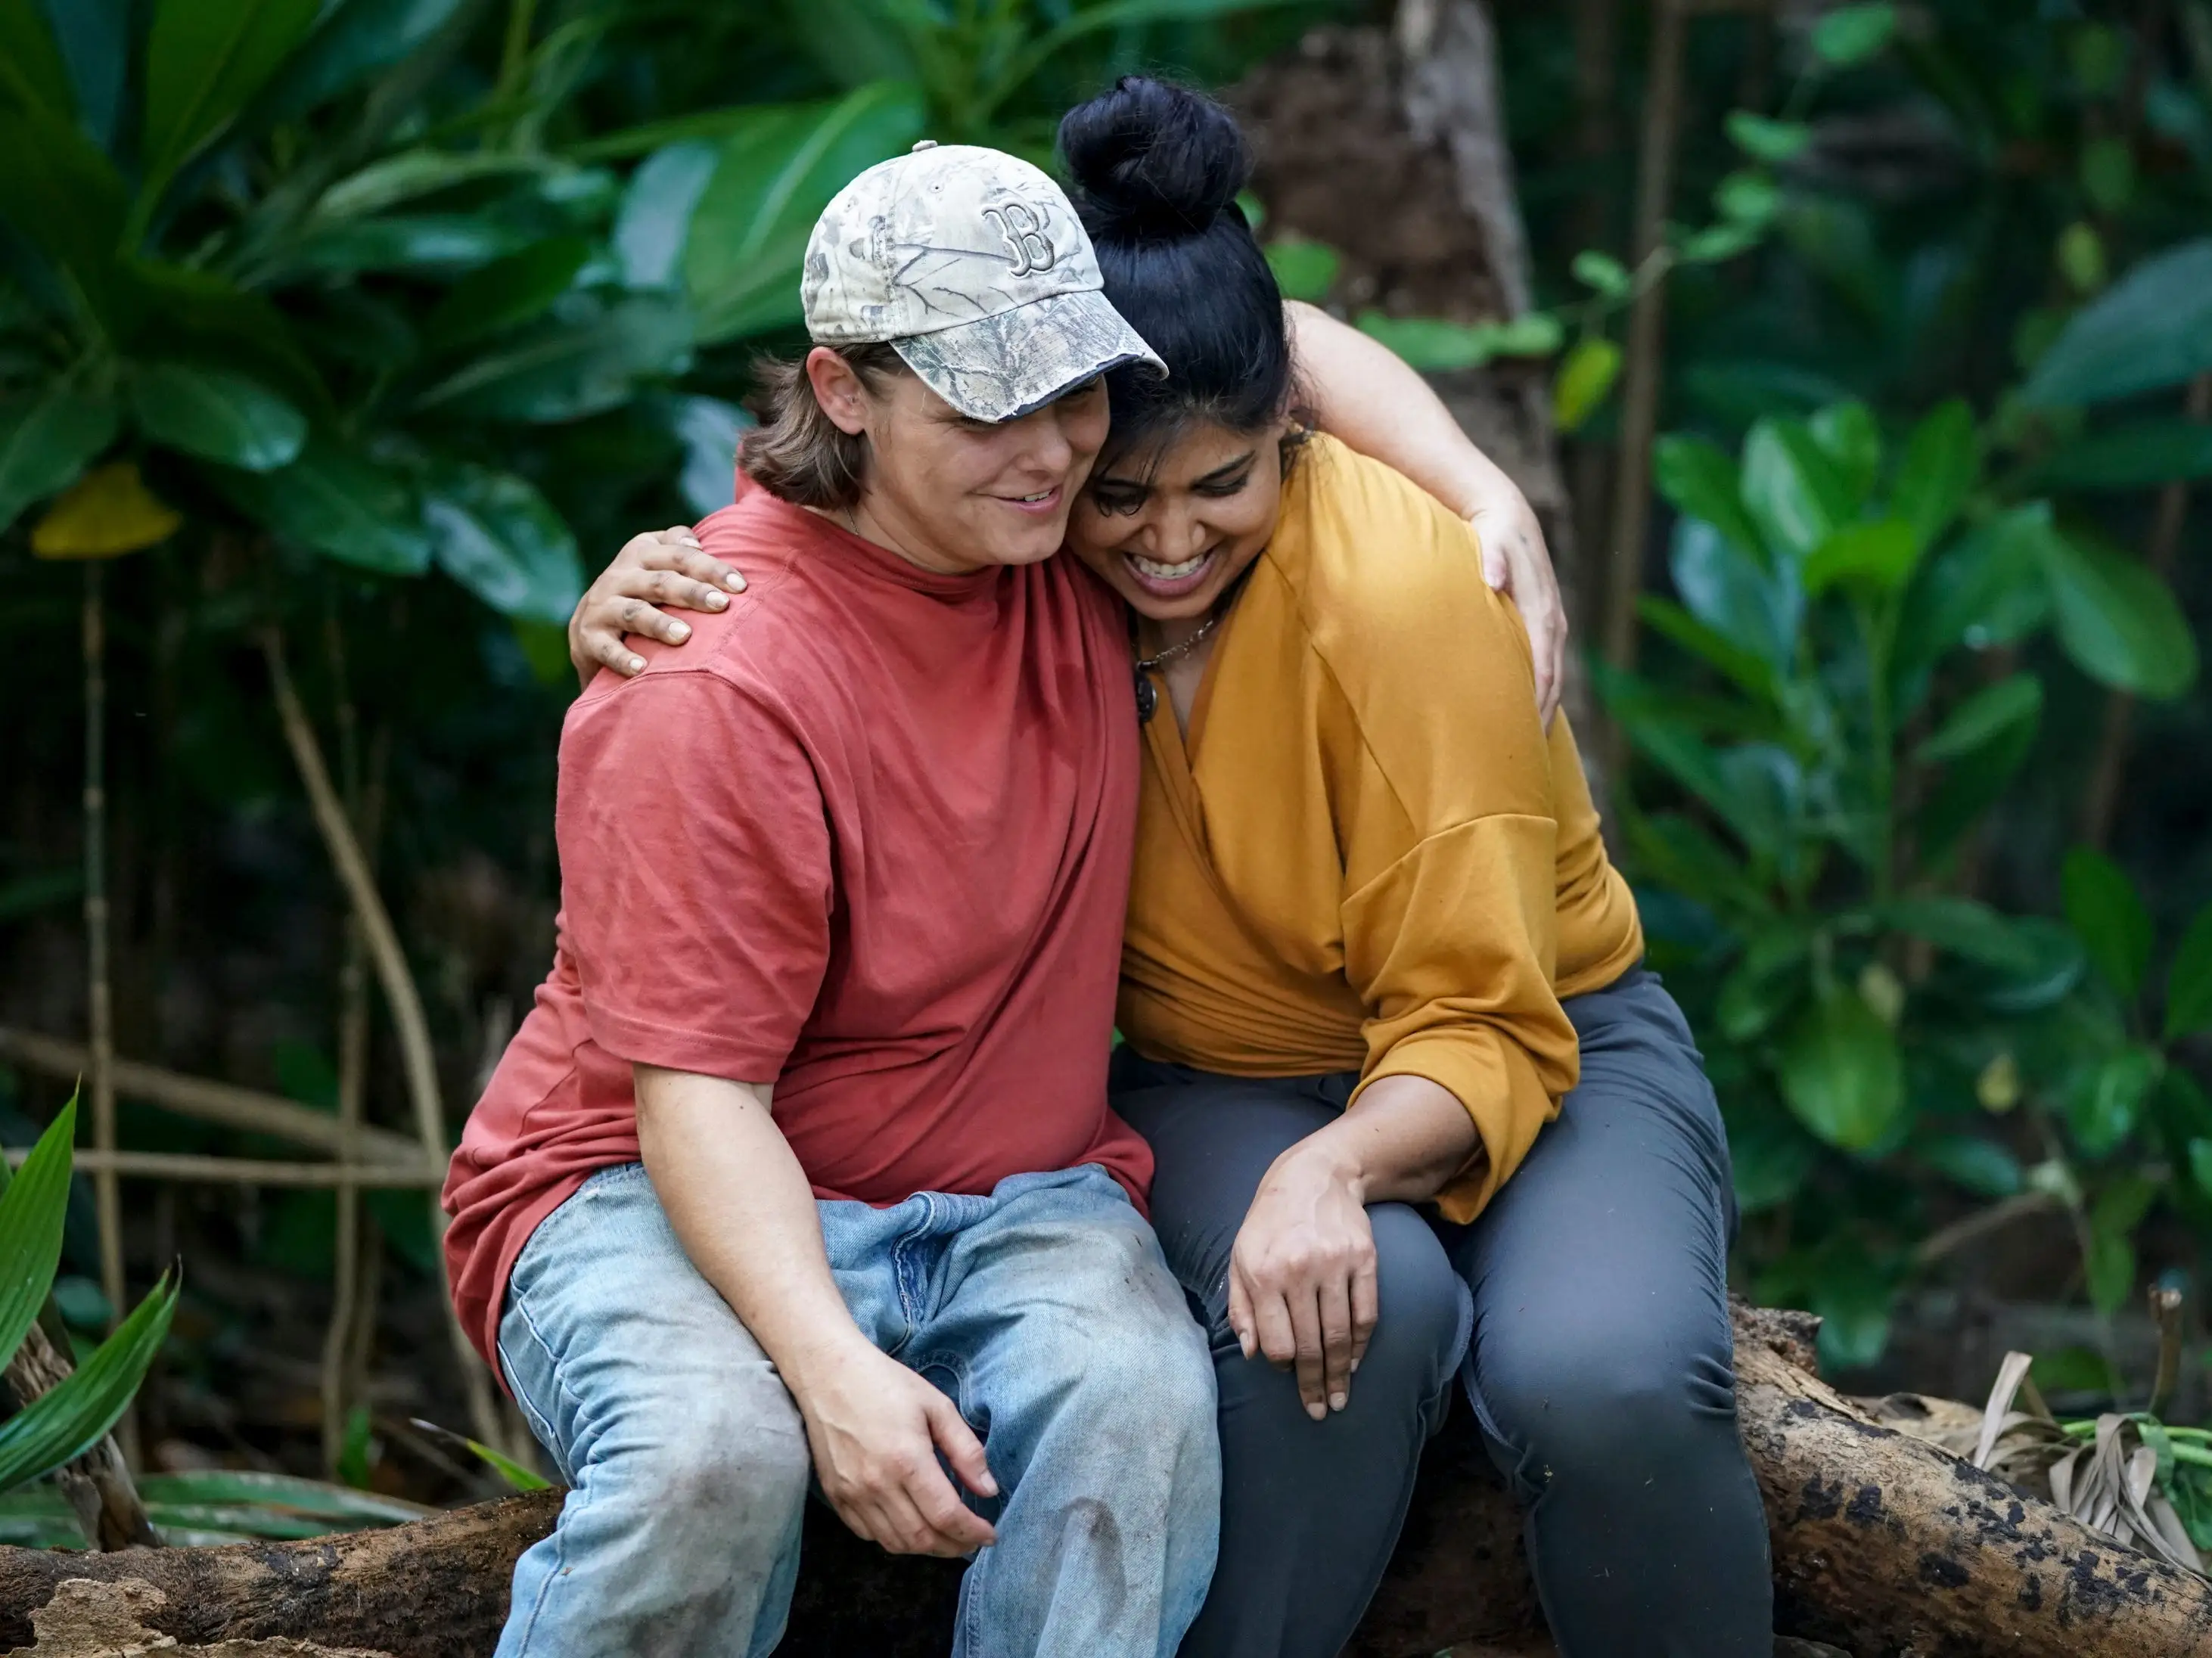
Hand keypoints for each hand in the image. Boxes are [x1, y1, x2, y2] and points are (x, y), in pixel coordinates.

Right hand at [568, 525, 746, 686]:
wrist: (587, 628)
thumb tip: (697, 543)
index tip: (741, 586)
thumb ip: (677, 545)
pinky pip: (606, 648)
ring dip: (659, 624)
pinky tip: (641, 669)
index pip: (680, 556)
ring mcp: (602, 607)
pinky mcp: (588, 637)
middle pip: (660, 582)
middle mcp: (619, 576)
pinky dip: (622, 658)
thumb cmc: (638, 592)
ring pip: (634, 613)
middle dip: (692, 593)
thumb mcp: (654, 561)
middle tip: (721, 605)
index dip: (710, 568)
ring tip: (684, 636)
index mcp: (641, 553)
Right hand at [787, 1334, 998, 1557]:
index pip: (946, 1516)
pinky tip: (910, 1526)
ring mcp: (852, 1495)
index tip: (990, 1535)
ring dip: (926, 1548)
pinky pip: (869, 1534)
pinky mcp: (835, 1496)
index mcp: (907, 1460)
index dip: (973, 1533)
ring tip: (947, 1538)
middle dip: (953, 1547)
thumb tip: (989, 1491)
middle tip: (972, 1542)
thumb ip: (966, 1450)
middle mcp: (877, 1485)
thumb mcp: (937, 1406)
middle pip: (922, 1538)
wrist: (827, 1373)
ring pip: (895, 1543)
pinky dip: (894, 1540)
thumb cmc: (886, 1383)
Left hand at [1226, 1141, 1377, 1420]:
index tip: (1288, 1376)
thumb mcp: (1240, 1257)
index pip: (1276, 1341)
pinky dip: (1361, 1344)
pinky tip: (1355, 1361)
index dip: (1282, 1366)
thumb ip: (1241, 1306)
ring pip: (1341, 1335)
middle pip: (1311, 1345)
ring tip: (1339, 1398)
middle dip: (1314, 1385)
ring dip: (1341, 1373)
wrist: (1314, 1176)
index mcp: (1264, 1273)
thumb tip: (1250, 1354)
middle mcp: (1300, 1271)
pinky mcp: (1365, 1260)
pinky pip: (1366, 1314)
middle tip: (1319, 1411)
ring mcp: (1336, 1265)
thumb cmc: (1269, 1223)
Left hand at [1466, 479, 1566, 726]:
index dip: (1538, 696)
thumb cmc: (1494, 534)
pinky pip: (1548, 664)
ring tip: (1532, 741)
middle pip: (1554, 676)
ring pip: (1554, 673)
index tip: (1528, 726)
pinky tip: (1532, 711)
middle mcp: (1553, 620)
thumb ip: (1491, 560)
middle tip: (1528, 749)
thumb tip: (1492, 580)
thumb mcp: (1491, 541)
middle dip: (1544, 711)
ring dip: (1546, 705)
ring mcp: (1552, 623)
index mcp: (1541, 608)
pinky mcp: (1546, 625)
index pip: (1544, 662)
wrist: (1509, 518)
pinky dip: (1544, 689)